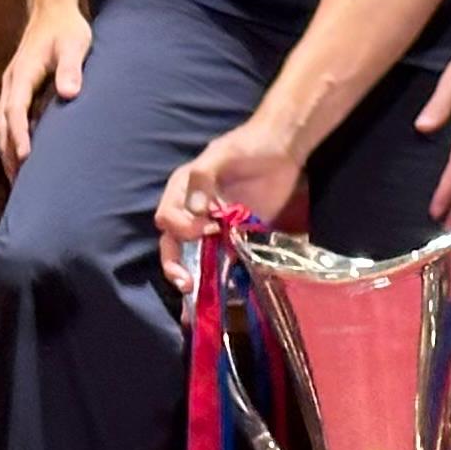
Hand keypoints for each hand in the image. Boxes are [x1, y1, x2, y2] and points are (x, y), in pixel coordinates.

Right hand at [0, 0, 92, 176]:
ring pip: (2, 125)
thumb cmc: (67, 28)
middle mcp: (12, 83)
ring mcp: (13, 87)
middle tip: (18, 184)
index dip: (19, 136)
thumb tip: (68, 94)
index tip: (26, 159)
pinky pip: (11, 120)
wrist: (53, 10)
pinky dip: (14, 139)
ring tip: (18, 181)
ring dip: (8, 151)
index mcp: (22, 74)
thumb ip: (72, 68)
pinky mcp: (20, 90)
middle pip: (2, 125)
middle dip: (8, 153)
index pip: (15, 111)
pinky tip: (25, 158)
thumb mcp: (75, 45)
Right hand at [154, 119, 306, 292]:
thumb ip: (203, 177)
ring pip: (195, 257)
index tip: (206, 229)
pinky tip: (223, 299)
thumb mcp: (222, 154)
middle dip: (176, 265)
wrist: (282, 148)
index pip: (168, 218)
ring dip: (193, 279)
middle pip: (173, 244)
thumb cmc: (248, 145)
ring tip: (194, 304)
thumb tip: (195, 209)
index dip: (182, 229)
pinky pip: (224, 259)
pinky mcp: (237, 236)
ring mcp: (215, 226)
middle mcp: (193, 212)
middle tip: (187, 284)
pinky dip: (221, 279)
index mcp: (183, 191)